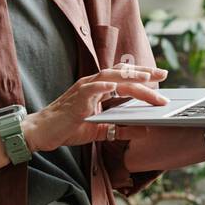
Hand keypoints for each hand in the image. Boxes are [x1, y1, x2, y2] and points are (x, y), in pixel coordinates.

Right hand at [22, 65, 167, 151]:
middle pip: (121, 73)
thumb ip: (120, 130)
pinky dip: (104, 86)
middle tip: (163, 74)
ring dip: (130, 77)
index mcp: (97, 88)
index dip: (141, 75)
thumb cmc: (67, 128)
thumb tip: (144, 131)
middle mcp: (92, 84)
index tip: (160, 76)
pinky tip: (116, 86)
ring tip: (147, 79)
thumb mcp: (99, 131)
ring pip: (110, 77)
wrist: (42, 131)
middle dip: (143, 73)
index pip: (123, 77)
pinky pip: (92, 88)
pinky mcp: (76, 98)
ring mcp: (84, 88)